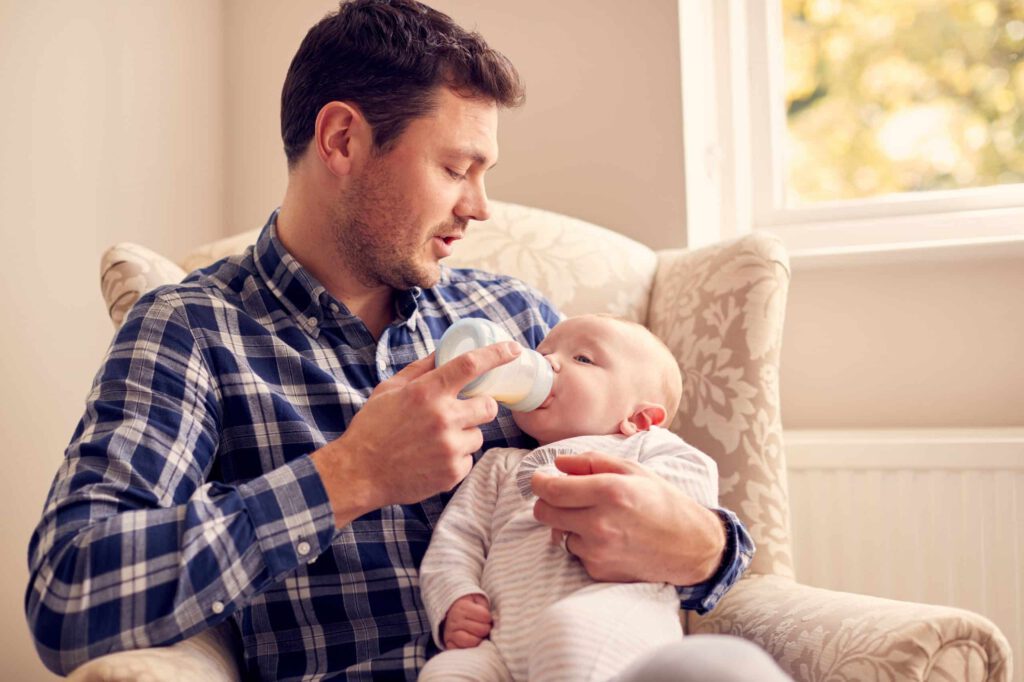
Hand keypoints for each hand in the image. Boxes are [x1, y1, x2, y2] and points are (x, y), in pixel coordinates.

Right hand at [312, 342, 521, 526]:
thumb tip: (443, 351)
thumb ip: (420, 370)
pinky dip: (456, 458)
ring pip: (478, 435)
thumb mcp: (389, 389)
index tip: (513, 349)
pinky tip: (432, 458)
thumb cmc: (372, 428)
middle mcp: (443, 418)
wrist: (358, 473)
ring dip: (464, 435)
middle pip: (488, 405)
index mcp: (427, 392)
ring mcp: (449, 448)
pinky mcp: (452, 473)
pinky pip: (468, 459)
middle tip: (462, 411)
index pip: (471, 364)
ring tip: (436, 440)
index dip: (497, 354)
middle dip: (480, 406)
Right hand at [442, 593, 492, 648]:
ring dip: (479, 639)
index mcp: (462, 606)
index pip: (485, 616)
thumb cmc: (470, 606)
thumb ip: (485, 606)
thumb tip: (493, 619)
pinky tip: (472, 642)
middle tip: (484, 627)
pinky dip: (469, 648)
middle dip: (486, 629)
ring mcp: (450, 632)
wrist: (451, 612)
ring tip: (479, 635)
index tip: (486, 618)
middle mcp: (454, 619)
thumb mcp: (477, 600)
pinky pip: (461, 650)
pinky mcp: (449, 643)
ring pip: (472, 642)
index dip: (489, 618)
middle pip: (481, 630)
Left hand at [531, 452, 725, 584]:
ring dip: (568, 524)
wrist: (691, 546)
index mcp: (608, 491)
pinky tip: (607, 538)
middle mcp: (599, 522)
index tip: (540, 479)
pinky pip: (575, 553)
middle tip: (563, 496)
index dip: (539, 482)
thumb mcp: (633, 470)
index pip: (551, 489)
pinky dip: (583, 544)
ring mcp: (598, 550)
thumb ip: (591, 462)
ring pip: (558, 533)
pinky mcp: (599, 570)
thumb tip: (558, 463)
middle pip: (544, 512)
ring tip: (596, 518)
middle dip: (548, 501)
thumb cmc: (663, 502)